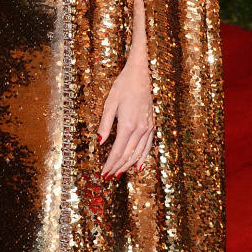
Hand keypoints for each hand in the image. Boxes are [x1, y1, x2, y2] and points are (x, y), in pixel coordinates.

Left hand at [97, 56, 153, 176]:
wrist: (141, 74)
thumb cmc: (123, 86)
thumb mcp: (109, 103)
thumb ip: (105, 125)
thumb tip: (99, 143)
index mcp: (127, 125)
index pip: (117, 152)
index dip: (109, 164)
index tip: (103, 173)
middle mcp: (140, 129)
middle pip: (127, 155)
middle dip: (117, 168)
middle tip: (108, 177)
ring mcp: (148, 128)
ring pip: (138, 153)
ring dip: (128, 166)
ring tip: (119, 174)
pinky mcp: (151, 125)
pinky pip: (147, 146)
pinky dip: (142, 158)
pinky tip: (137, 165)